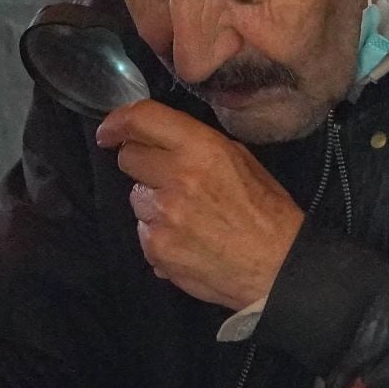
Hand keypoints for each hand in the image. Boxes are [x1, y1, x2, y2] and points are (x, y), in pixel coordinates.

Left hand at [95, 100, 304, 310]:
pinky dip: (159, 234)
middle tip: (167, 177)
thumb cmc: (265, 211)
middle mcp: (177, 178)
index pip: (142, 119)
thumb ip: (196, 144)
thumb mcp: (239, 158)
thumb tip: (158, 138)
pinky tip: (187, 239)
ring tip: (186, 215)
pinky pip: (144, 231)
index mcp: (201, 149)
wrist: (278, 267)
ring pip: (135, 197)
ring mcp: (163, 216)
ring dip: (152, 202)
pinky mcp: (156, 248)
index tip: (110, 130)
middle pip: (128, 158)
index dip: (118, 121)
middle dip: (142, 164)